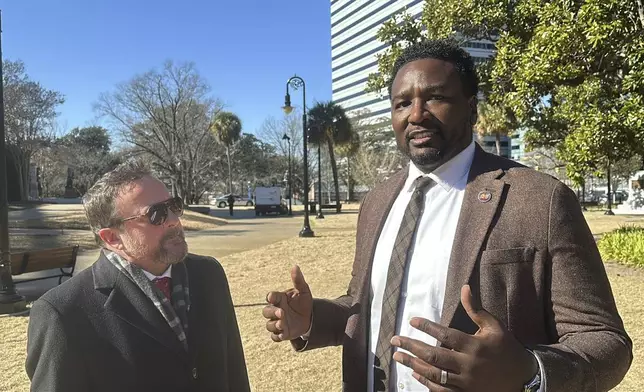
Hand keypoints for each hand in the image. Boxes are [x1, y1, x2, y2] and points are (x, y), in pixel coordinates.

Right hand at [262, 265, 312, 341]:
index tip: (272, 297)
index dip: (271, 297)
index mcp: (279, 299)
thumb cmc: (303, 302)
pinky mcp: (282, 333)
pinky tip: (282, 334)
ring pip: (269, 325)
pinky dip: (277, 336)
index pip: (271, 297)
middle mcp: (276, 311)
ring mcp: (278, 323)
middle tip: (281, 312)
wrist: (310, 318)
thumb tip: (295, 266)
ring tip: (282, 323)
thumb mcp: (304, 290)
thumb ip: (298, 280)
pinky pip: (275, 337)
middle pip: (266, 312)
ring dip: (274, 325)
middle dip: (272, 312)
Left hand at [391, 285, 537, 390]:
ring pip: (434, 374)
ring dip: (413, 365)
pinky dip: (426, 382)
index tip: (412, 320)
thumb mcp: (494, 326)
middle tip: (394, 340)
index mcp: (474, 345)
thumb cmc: (507, 348)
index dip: (427, 327)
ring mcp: (466, 382)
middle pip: (434, 356)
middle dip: (411, 347)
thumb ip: (476, 309)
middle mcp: (468, 364)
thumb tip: (465, 287)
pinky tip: (414, 374)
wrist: (525, 378)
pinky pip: (441, 391)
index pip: (445, 335)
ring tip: (398, 356)